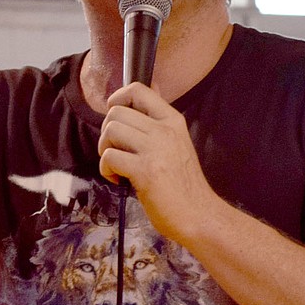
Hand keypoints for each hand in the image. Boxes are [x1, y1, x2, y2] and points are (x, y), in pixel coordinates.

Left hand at [98, 82, 214, 242]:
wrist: (199, 215)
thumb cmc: (183, 184)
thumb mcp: (177, 142)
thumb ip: (158, 120)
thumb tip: (146, 91)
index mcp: (172, 120)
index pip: (138, 89)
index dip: (118, 98)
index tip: (115, 117)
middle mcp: (165, 130)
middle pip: (116, 112)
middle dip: (107, 132)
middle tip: (116, 150)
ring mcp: (156, 150)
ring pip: (110, 131)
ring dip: (105, 150)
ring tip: (117, 165)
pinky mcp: (145, 171)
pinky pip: (110, 157)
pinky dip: (106, 170)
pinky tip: (119, 180)